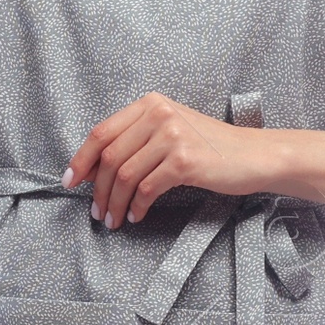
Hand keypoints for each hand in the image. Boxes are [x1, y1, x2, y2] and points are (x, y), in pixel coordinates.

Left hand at [63, 93, 277, 228]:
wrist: (254, 155)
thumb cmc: (210, 148)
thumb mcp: (171, 130)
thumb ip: (137, 139)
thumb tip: (95, 169)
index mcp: (150, 104)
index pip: (102, 131)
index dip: (81, 159)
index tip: (70, 181)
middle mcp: (159, 114)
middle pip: (109, 156)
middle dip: (97, 189)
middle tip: (96, 212)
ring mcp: (172, 136)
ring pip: (124, 175)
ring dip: (114, 203)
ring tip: (113, 220)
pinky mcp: (184, 160)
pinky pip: (146, 188)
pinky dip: (136, 206)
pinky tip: (136, 216)